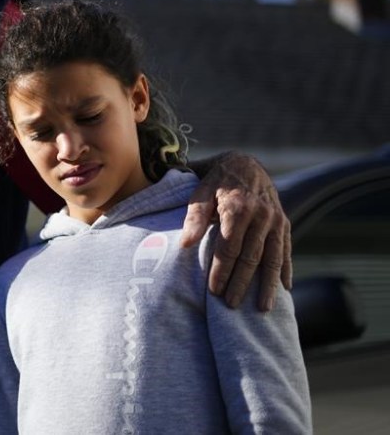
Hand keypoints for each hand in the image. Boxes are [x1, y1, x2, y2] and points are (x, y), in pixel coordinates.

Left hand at [181, 152, 291, 310]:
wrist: (244, 163)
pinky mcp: (284, 223)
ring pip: (273, 258)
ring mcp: (276, 220)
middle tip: (232, 305)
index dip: (221, 270)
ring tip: (263, 308)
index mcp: (238, 208)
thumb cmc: (215, 181)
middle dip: (241, 283)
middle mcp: (261, 215)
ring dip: (267, 285)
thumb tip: (185, 244)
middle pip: (251, 257)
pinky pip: (286, 250)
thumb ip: (194, 217)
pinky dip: (285, 270)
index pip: (229, 248)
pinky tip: (284, 288)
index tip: (214, 291)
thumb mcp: (199, 192)